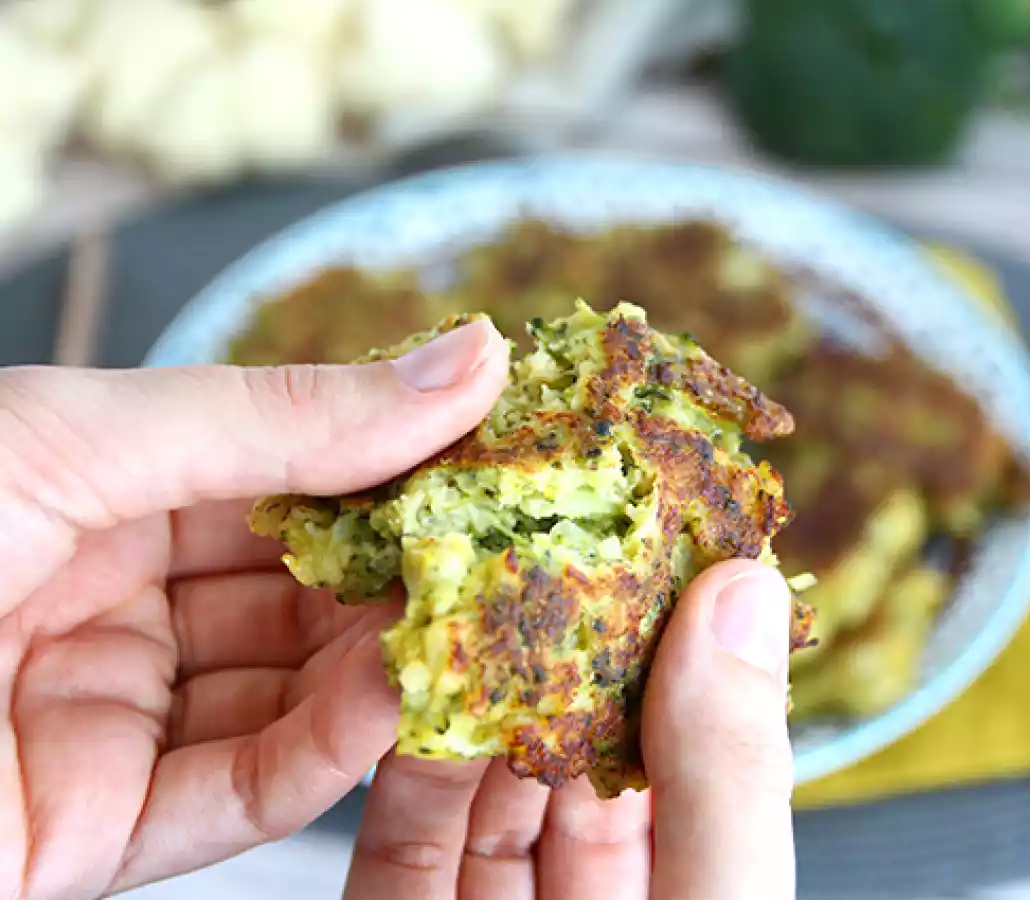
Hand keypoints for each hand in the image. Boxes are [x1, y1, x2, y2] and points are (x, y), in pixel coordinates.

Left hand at [0, 320, 509, 898]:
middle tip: (520, 548)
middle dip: (410, 569)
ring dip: (387, 664)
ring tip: (481, 628)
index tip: (507, 444)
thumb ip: (290, 415)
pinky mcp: (95, 833)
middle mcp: (115, 597)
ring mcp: (110, 716)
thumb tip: (468, 360)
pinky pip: (238, 789)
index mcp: (105, 486)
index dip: (399, 456)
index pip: (292, 471)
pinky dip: (326, 750)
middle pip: (304, 587)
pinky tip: (397, 700)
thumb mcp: (90, 436)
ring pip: (290, 693)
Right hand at [342, 559, 796, 899]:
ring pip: (482, 780)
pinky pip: (399, 832)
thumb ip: (726, 773)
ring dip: (469, 683)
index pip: (696, 740)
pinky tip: (405, 678)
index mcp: (697, 886)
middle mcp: (599, 897)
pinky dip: (399, 755)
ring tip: (466, 573)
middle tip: (539, 531)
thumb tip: (742, 598)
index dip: (677, 634)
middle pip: (577, 750)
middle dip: (555, 644)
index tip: (654, 526)